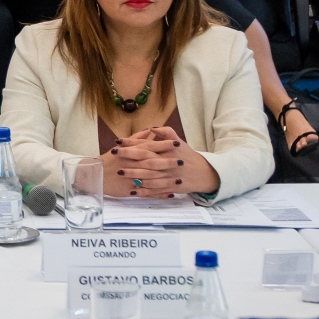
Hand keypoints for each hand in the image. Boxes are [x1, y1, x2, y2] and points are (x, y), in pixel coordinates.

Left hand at [103, 127, 219, 195]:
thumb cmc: (187, 156)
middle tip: (114, 154)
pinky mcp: (171, 188)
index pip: (147, 145)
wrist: (204, 173)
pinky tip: (132, 190)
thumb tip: (151, 128)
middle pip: (146, 160)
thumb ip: (166, 133)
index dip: (131, 143)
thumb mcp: (179, 142)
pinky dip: (144, 191)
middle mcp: (169, 163)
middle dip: (129, 157)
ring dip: (134, 174)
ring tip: (119, 172)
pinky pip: (156, 190)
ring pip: (150, 176)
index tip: (117, 141)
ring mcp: (170, 176)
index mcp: (169, 150)